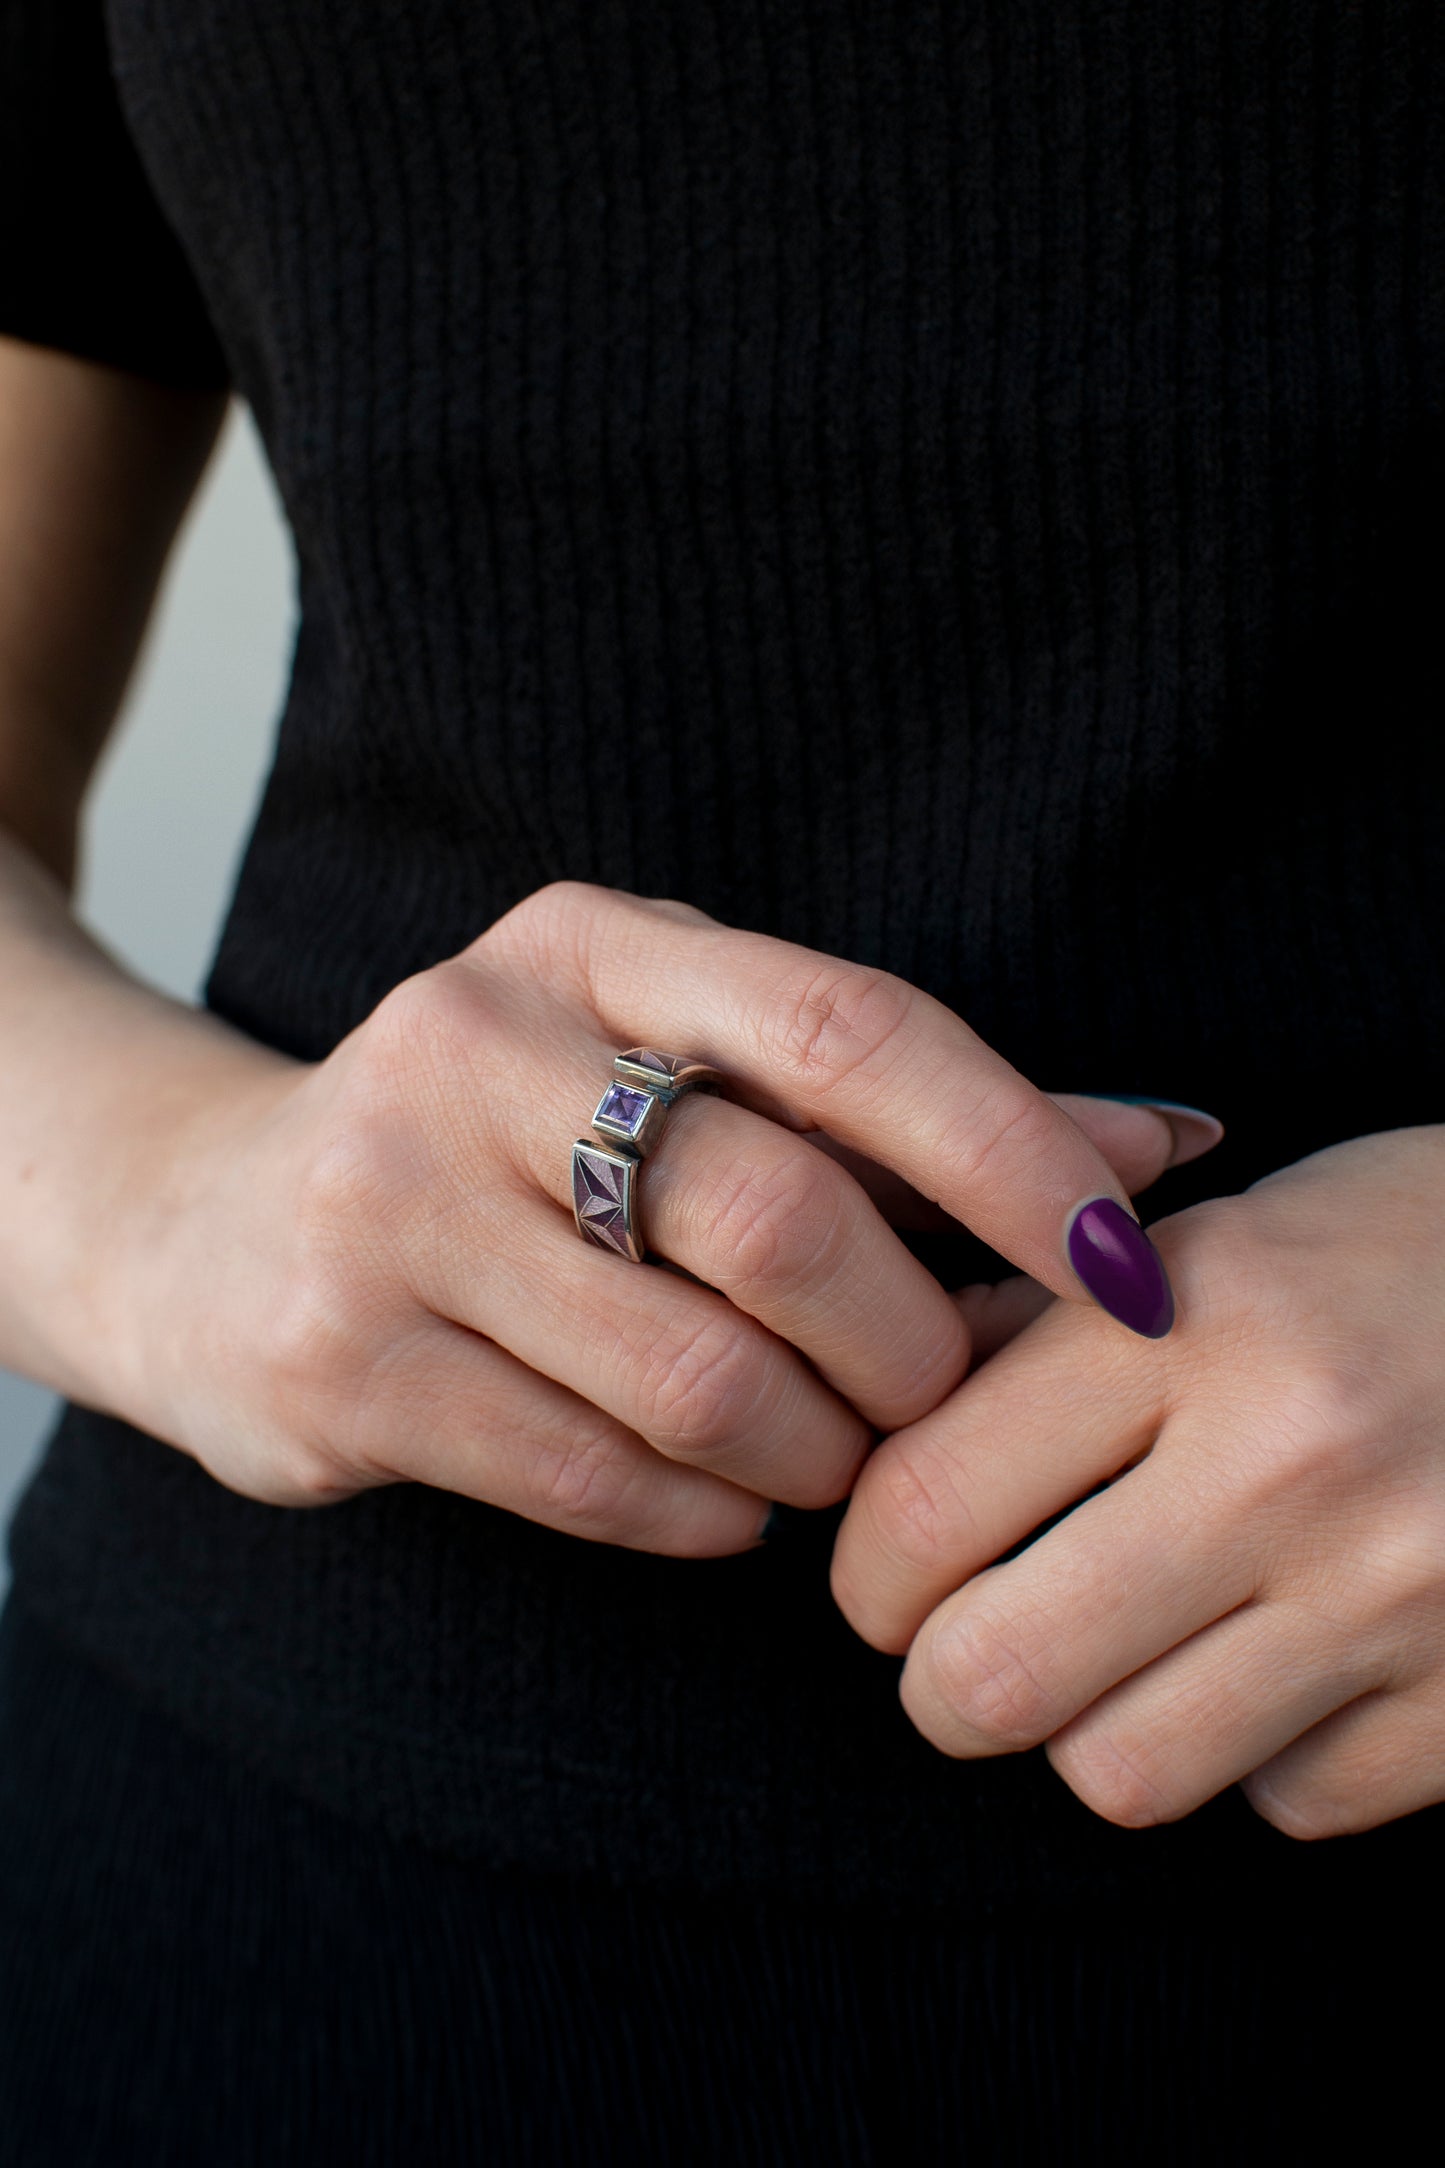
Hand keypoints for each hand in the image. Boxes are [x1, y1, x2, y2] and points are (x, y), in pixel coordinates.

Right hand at [104, 882, 1202, 1552]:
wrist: (203, 1224)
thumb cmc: (508, 1147)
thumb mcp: (681, 1075)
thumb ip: (909, 1113)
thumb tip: (1164, 1147)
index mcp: (592, 946)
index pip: (853, 1030)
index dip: (1019, 1151)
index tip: (1126, 1260)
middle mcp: (478, 1043)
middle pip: (786, 1218)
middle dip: (913, 1346)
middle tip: (937, 1398)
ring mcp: (389, 1202)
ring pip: (700, 1377)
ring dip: (814, 1453)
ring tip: (824, 1455)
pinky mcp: (340, 1358)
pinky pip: (600, 1479)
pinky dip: (707, 1516)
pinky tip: (721, 1500)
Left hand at [831, 1126, 1444, 1835]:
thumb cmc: (1418, 1247)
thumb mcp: (1231, 1228)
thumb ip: (1052, 1325)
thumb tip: (897, 1435)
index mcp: (1198, 1317)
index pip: (926, 1500)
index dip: (863, 1569)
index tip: (880, 1579)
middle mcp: (1288, 1462)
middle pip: (994, 1675)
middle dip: (939, 1686)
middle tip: (960, 1652)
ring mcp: (1394, 1595)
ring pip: (1122, 1771)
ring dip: (1093, 1729)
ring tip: (1125, 1658)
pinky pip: (1284, 1801)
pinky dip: (1257, 1757)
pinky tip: (1282, 1668)